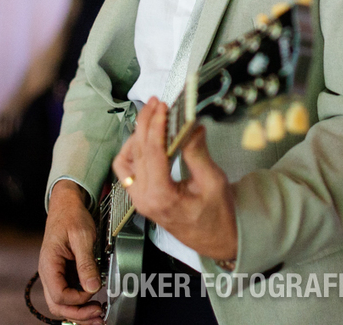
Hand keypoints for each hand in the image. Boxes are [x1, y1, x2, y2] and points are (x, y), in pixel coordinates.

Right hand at [36, 180, 103, 324]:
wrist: (67, 204)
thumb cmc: (71, 216)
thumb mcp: (82, 236)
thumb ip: (86, 263)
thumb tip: (92, 287)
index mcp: (49, 264)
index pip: (58, 295)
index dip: (77, 300)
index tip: (93, 292)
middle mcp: (49, 273)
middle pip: (58, 305)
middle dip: (77, 314)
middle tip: (98, 315)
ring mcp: (56, 274)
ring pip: (62, 303)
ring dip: (79, 312)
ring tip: (98, 314)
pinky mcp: (64, 273)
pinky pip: (69, 293)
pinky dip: (80, 302)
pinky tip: (93, 303)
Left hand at [111, 98, 237, 262]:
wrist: (215, 239)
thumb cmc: (216, 216)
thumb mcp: (213, 182)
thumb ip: (197, 153)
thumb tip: (190, 125)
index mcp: (161, 196)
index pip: (152, 151)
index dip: (156, 124)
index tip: (162, 106)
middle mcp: (144, 198)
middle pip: (137, 151)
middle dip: (146, 122)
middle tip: (156, 103)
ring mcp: (138, 198)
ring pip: (126, 158)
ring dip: (137, 135)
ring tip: (151, 118)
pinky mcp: (140, 196)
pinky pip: (126, 169)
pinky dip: (132, 150)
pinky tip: (145, 139)